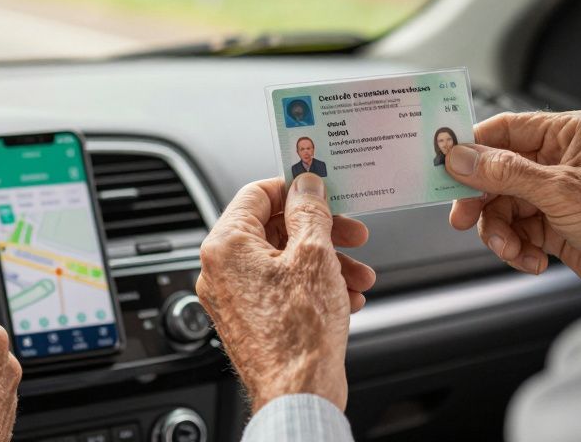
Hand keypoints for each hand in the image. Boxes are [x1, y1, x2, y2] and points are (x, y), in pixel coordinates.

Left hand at [196, 174, 375, 412]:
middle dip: (323, 232)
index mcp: (226, 245)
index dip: (295, 188)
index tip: (322, 190)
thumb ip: (310, 211)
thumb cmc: (298, 333)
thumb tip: (306, 185)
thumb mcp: (315, 254)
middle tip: (353, 235)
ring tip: (359, 276)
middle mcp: (221, 270)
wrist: (298, 395)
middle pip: (275, 228)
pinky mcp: (251, 320)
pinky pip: (284, 288)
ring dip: (328, 262)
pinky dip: (316, 287)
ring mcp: (234, 297)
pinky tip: (347, 298)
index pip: (257, 193)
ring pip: (286, 261)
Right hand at [446, 111, 580, 303]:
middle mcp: (562, 160)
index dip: (472, 148)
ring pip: (505, 207)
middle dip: (483, 201)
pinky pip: (520, 231)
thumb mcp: (560, 192)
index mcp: (568, 134)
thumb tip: (462, 158)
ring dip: (502, 232)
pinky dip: (519, 248)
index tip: (443, 166)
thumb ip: (505, 173)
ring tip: (513, 250)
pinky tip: (533, 261)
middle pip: (498, 173)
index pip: (505, 130)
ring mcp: (559, 195)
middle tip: (463, 219)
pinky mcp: (559, 227)